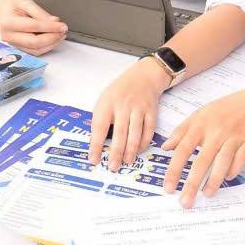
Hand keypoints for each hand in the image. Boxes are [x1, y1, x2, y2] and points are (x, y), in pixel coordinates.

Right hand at [0, 0, 66, 54]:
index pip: (33, 26)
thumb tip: (54, 22)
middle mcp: (8, 36)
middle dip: (52, 38)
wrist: (2, 11)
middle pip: (34, 42)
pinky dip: (45, 47)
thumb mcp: (26, 4)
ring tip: (59, 35)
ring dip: (51, 44)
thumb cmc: (12, 6)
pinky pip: (33, 51)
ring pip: (35, 50)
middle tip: (62, 32)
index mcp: (8, 22)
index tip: (62, 26)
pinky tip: (52, 40)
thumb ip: (41, 13)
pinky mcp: (17, 48)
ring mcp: (12, 44)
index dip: (50, 27)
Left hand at [88, 57, 169, 171]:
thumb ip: (100, 119)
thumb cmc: (119, 92)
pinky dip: (144, 143)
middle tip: (113, 167)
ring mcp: (139, 108)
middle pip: (120, 133)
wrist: (143, 77)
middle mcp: (123, 106)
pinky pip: (148, 131)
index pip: (99, 127)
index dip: (96, 145)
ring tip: (126, 162)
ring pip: (135, 134)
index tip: (93, 159)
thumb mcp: (104, 100)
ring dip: (130, 150)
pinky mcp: (151, 112)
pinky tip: (138, 151)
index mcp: (107, 103)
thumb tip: (95, 144)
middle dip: (116, 152)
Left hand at [161, 89, 244, 203]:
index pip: (183, 150)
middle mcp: (216, 133)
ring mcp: (233, 138)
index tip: (169, 187)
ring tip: (207, 194)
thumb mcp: (199, 115)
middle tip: (185, 201)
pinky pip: (240, 161)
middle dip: (192, 184)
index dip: (174, 170)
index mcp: (200, 126)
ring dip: (213, 181)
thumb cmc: (224, 110)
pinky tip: (227, 178)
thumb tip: (165, 147)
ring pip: (222, 163)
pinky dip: (233, 170)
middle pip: (201, 162)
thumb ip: (181, 131)